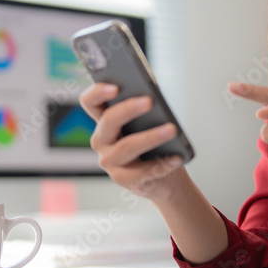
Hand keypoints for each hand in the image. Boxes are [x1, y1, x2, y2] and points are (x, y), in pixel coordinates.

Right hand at [79, 83, 184, 197]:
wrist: (164, 180)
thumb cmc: (156, 145)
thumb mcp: (149, 125)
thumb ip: (146, 111)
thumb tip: (153, 98)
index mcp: (104, 121)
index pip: (90, 102)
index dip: (97, 92)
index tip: (115, 87)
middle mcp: (101, 140)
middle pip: (109, 121)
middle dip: (128, 109)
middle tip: (149, 101)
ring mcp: (109, 161)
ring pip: (127, 146)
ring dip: (151, 137)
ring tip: (171, 129)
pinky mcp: (122, 179)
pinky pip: (142, 171)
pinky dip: (162, 163)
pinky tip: (177, 157)